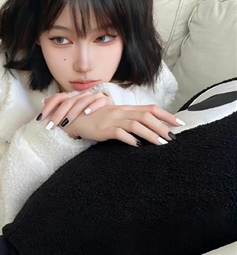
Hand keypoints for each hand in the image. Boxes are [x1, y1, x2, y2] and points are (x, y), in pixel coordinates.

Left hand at [39, 89, 112, 128]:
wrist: (111, 113)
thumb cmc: (89, 113)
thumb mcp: (73, 110)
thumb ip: (60, 105)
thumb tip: (44, 101)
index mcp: (73, 96)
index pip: (57, 98)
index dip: (48, 107)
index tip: (39, 119)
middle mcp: (82, 94)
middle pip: (68, 102)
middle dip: (58, 114)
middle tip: (50, 126)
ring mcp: (94, 96)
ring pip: (81, 102)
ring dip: (73, 113)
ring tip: (66, 122)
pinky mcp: (106, 99)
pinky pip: (99, 101)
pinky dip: (93, 106)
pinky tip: (87, 113)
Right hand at [60, 104, 180, 146]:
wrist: (75, 120)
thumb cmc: (96, 119)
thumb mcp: (114, 117)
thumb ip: (129, 119)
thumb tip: (149, 126)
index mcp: (125, 108)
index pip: (150, 108)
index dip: (165, 115)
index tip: (178, 123)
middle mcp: (121, 111)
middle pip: (145, 116)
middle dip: (161, 126)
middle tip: (173, 137)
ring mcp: (112, 119)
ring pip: (135, 125)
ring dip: (150, 134)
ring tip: (161, 143)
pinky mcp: (104, 129)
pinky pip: (119, 133)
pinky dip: (129, 139)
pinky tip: (137, 145)